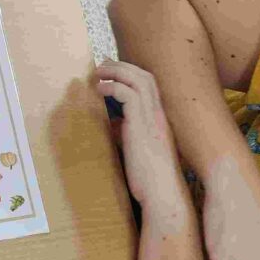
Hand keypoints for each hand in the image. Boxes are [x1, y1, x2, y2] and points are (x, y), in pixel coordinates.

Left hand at [96, 61, 185, 206]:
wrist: (162, 194)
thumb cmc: (150, 179)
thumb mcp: (138, 150)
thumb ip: (127, 133)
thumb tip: (112, 123)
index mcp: (159, 120)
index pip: (149, 86)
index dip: (131, 74)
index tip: (114, 71)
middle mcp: (158, 115)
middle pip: (145, 76)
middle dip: (122, 66)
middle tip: (103, 64)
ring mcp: (152, 119)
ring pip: (138, 80)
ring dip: (116, 71)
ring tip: (98, 72)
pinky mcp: (141, 126)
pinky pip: (128, 94)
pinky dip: (112, 87)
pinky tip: (99, 90)